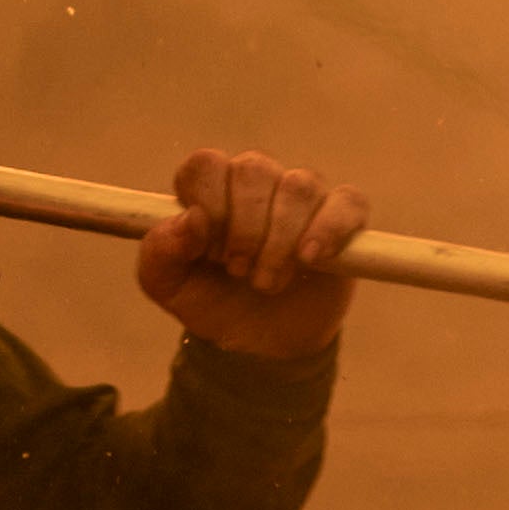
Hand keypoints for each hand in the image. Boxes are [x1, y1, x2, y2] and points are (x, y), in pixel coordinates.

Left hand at [136, 145, 363, 359]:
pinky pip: (347, 202)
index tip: (210, 253)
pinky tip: (311, 258)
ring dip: (281, 240)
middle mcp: (256, 181)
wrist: (259, 345)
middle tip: (239, 272)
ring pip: (298, 186)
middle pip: (253, 169)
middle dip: (245, 229)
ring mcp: (301, 195)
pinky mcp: (341, 217)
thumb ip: (161, 250)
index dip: (210, 207)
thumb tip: (191, 219)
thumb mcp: (169, 285)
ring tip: (269, 281)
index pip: (206, 164)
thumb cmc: (212, 301)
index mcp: (210, 187)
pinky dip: (330, 228)